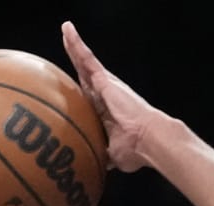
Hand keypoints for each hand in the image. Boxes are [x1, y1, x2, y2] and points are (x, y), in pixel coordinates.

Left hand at [62, 20, 168, 172]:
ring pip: (85, 62)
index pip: (88, 97)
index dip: (79, 89)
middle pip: (85, 74)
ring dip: (75, 46)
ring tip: (66, 30)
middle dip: (76, 60)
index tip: (70, 85)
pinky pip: (87, 59)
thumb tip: (92, 166)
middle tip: (67, 44)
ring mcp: (105, 86)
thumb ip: (100, 156)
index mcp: (105, 111)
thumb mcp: (111, 155)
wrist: (147, 140)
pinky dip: (77, 45)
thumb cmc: (135, 150)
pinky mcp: (105, 80)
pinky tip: (67, 32)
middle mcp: (105, 95)